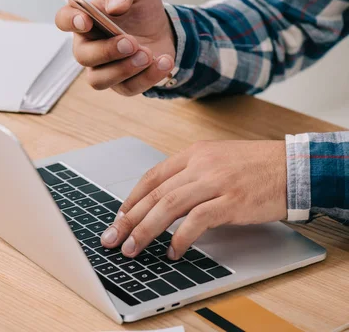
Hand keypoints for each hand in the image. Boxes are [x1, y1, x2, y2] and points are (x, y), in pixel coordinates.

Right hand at [54, 0, 175, 95]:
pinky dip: (148, 77)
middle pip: (83, 56)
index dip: (70, 21)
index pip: (64, 20)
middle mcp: (88, 47)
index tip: (86, 20)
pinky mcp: (122, 84)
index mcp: (85, 19)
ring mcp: (102, 69)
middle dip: (107, 51)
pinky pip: (128, 88)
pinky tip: (164, 61)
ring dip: (124, 69)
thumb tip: (114, 6)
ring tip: (148, 55)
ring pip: (99, 80)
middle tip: (132, 42)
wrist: (164, 29)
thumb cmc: (140, 8)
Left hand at [101, 140, 287, 258]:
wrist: (293, 166)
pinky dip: (181, 237)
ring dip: (146, 230)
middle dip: (130, 218)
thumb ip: (191, 176)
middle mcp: (200, 165)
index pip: (152, 176)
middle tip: (114, 237)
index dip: (132, 198)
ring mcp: (215, 182)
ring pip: (169, 206)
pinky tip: (173, 251)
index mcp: (193, 154)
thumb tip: (164, 202)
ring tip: (133, 247)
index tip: (120, 216)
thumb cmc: (255, 166)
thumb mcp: (217, 161)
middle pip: (155, 193)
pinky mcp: (231, 201)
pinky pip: (197, 220)